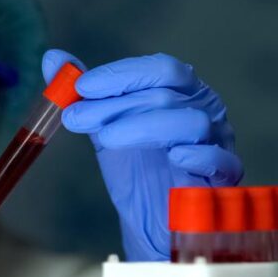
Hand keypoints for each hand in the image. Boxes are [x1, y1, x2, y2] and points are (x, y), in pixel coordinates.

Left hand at [45, 50, 242, 276]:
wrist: (150, 219)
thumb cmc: (135, 167)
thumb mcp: (104, 126)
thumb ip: (83, 93)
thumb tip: (52, 57)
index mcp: (181, 90)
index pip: (160, 69)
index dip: (120, 75)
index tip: (82, 87)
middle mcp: (205, 108)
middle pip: (167, 95)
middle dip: (116, 104)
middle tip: (75, 118)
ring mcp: (218, 140)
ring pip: (191, 122)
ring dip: (143, 126)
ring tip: (106, 139)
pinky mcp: (225, 177)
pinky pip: (220, 160)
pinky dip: (197, 155)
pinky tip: (172, 157)